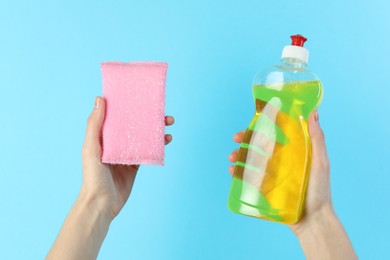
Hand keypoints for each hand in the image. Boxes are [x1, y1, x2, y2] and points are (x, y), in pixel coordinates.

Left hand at [81, 96, 174, 220]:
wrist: (102, 204)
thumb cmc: (92, 176)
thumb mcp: (92, 147)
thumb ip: (94, 124)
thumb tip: (99, 99)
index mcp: (103, 136)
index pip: (117, 116)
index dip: (128, 106)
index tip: (142, 97)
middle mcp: (115, 143)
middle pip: (134, 125)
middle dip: (149, 117)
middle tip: (163, 113)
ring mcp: (126, 154)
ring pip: (144, 137)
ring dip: (156, 130)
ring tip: (168, 124)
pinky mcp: (135, 165)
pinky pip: (148, 151)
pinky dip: (158, 145)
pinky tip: (166, 140)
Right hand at [228, 111, 330, 227]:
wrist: (313, 221)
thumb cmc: (320, 191)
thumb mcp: (320, 162)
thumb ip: (317, 138)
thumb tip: (313, 112)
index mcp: (293, 151)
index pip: (276, 133)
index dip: (263, 125)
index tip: (253, 120)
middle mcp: (281, 160)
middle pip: (259, 145)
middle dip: (245, 140)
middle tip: (236, 139)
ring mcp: (272, 174)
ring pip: (251, 160)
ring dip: (239, 155)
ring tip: (232, 158)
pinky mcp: (265, 188)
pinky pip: (249, 177)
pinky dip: (239, 172)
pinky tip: (233, 171)